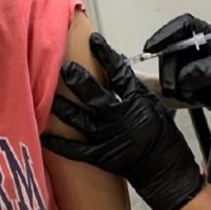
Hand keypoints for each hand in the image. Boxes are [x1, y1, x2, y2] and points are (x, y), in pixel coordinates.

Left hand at [41, 33, 204, 209]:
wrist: (166, 169)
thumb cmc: (164, 138)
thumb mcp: (155, 106)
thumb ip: (134, 89)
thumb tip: (118, 68)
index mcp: (136, 103)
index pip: (119, 73)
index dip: (105, 55)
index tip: (94, 40)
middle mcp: (120, 119)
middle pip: (95, 96)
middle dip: (78, 80)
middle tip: (64, 67)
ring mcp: (109, 138)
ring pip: (80, 120)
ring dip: (64, 107)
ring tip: (51, 96)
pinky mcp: (101, 156)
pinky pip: (76, 150)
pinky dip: (60, 144)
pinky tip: (45, 135)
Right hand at [145, 14, 210, 130]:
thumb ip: (202, 71)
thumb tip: (183, 76)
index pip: (183, 26)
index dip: (165, 34)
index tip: (152, 47)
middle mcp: (200, 47)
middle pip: (171, 49)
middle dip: (169, 68)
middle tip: (173, 85)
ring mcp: (194, 65)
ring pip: (170, 68)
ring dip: (174, 83)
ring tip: (188, 93)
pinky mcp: (191, 82)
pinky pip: (175, 84)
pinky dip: (179, 92)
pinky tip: (192, 97)